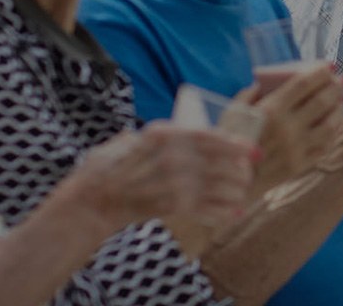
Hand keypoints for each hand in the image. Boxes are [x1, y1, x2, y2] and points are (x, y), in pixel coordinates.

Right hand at [67, 123, 253, 226]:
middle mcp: (169, 156)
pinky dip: (222, 213)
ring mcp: (171, 182)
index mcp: (160, 135)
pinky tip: (233, 213)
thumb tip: (179, 129)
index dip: (233, 143)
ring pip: (217, 186)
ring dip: (235, 191)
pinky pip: (205, 209)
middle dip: (240, 169)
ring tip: (242, 192)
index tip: (252, 149)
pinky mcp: (170, 206)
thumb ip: (153, 136)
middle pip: (218, 163)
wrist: (90, 202)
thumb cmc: (107, 169)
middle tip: (249, 172)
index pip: (206, 136)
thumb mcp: (128, 141)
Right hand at [240, 63, 342, 190]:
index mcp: (269, 111)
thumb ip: (252, 93)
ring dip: (339, 109)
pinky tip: (334, 123)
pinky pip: (326, 144)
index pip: (303, 84)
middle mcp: (287, 128)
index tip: (329, 65)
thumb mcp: (233, 112)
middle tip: (340, 80)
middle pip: (322, 101)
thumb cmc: (229, 141)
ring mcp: (296, 148)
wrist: (230, 181)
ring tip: (339, 101)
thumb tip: (270, 80)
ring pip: (330, 124)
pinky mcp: (301, 164)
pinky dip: (333, 131)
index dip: (320, 72)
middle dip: (335, 87)